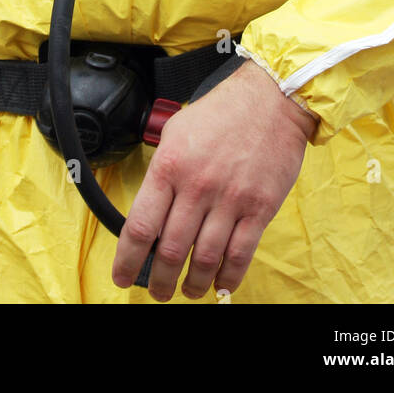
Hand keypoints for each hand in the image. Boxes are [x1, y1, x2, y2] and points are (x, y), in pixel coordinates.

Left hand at [111, 58, 317, 301]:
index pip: (140, 226)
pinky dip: (228, 277)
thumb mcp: (176, 131)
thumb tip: (149, 209)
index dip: (128, 260)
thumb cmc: (222, 113)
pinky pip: (240, 255)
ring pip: (204, 259)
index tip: (123, 276)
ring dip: (192, 284)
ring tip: (186, 290)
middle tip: (157, 291)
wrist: (270, 100)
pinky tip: (219, 283)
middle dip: (159, 281)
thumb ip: (161, 171)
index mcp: (169, 167)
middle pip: (170, 251)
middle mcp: (197, 187)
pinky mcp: (259, 209)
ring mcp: (230, 200)